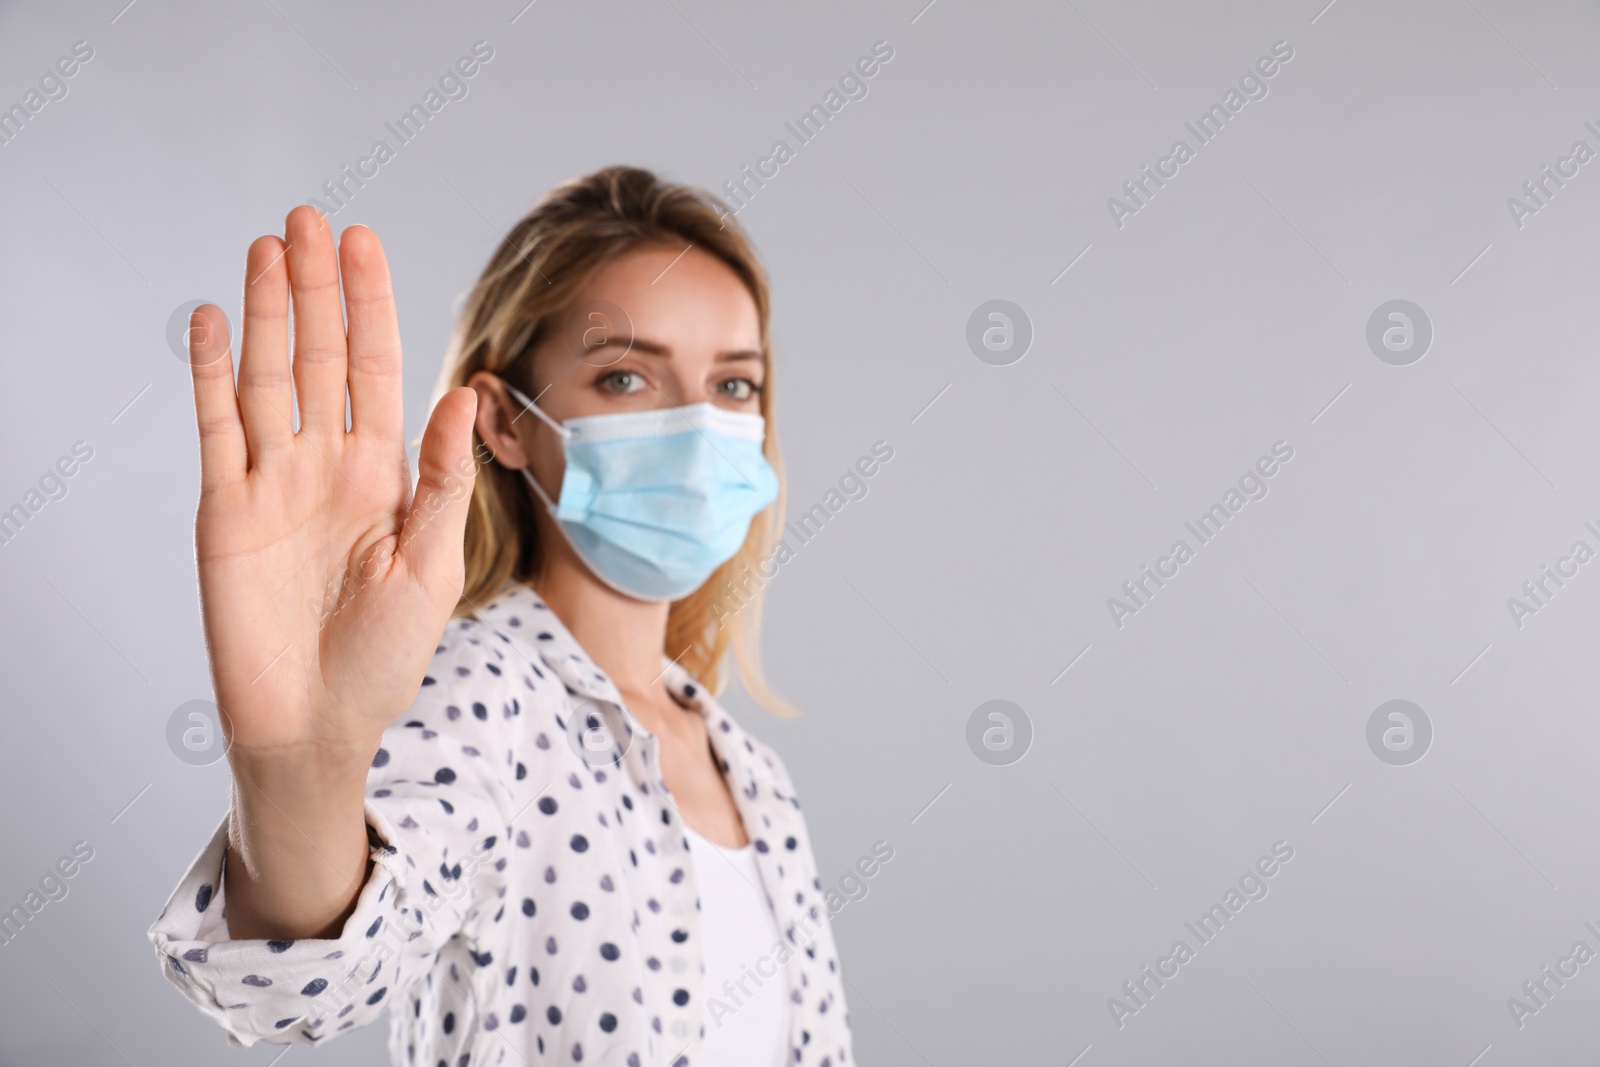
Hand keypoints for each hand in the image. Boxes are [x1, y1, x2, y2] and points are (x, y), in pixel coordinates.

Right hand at [187, 206, 478, 767]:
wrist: (315, 723)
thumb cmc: (384, 657)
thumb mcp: (434, 566)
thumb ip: (445, 480)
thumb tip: (467, 394)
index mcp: (383, 474)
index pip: (375, 369)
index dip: (369, 305)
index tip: (362, 242)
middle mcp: (326, 464)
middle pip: (319, 356)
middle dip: (316, 288)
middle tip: (309, 217)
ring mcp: (272, 481)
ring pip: (267, 376)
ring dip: (267, 312)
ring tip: (267, 246)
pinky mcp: (224, 508)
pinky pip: (215, 427)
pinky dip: (211, 373)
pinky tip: (215, 320)